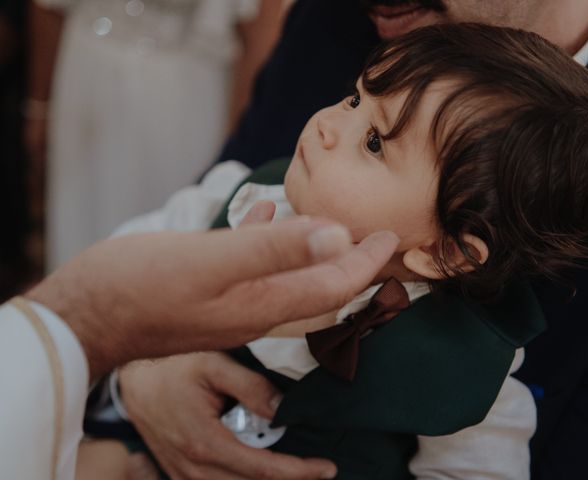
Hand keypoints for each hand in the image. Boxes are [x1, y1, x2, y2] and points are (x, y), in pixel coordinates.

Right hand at [26, 214, 398, 379]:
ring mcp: (230, 304)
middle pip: (320, 287)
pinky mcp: (207, 293)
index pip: (335, 284)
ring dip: (315, 254)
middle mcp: (254, 309)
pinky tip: (261, 214)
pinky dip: (268, 242)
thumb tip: (337, 235)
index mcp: (263, 302)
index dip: (367, 260)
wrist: (84, 314)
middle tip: (376, 238)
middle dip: (352, 264)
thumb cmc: (140, 286)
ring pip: (289, 277)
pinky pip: (251, 266)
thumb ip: (274, 249)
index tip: (392, 237)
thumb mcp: (211, 262)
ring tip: (331, 227)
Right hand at [121, 353, 336, 479]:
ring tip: (299, 471)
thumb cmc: (173, 367)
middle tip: (321, 471)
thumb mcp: (214, 365)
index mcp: (205, 443)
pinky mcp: (180, 473)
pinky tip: (262, 473)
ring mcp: (184, 475)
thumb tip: (282, 410)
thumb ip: (251, 387)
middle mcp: (193, 468)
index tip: (327, 468)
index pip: (262, 469)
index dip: (299, 472)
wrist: (133, 380)